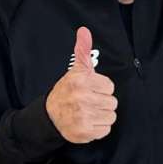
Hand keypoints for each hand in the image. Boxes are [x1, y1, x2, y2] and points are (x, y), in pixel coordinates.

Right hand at [46, 27, 117, 143]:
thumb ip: (83, 50)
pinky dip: (98, 128)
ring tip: (89, 112)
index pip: (110, 87)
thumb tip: (84, 31)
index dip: (102, 88)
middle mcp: (82, 98)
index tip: (91, 89)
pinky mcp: (84, 132)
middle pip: (112, 102)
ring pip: (111, 116)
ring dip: (102, 116)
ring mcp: (83, 117)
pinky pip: (105, 130)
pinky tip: (88, 122)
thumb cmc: (67, 90)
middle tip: (89, 101)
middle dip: (103, 102)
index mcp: (82, 81)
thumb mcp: (76, 69)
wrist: (50, 115)